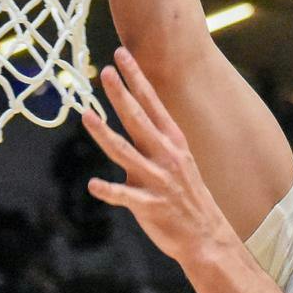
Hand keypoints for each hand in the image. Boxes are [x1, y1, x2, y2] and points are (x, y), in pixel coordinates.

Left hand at [81, 48, 238, 266]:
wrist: (206, 237)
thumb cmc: (186, 197)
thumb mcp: (176, 162)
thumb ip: (149, 146)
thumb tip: (120, 138)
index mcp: (172, 142)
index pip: (152, 103)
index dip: (135, 79)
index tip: (121, 56)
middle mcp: (166, 156)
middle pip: (138, 120)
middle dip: (121, 94)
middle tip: (104, 71)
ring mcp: (158, 181)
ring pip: (125, 152)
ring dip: (104, 134)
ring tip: (86, 116)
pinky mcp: (150, 206)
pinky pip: (125, 196)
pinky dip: (109, 190)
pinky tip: (93, 185)